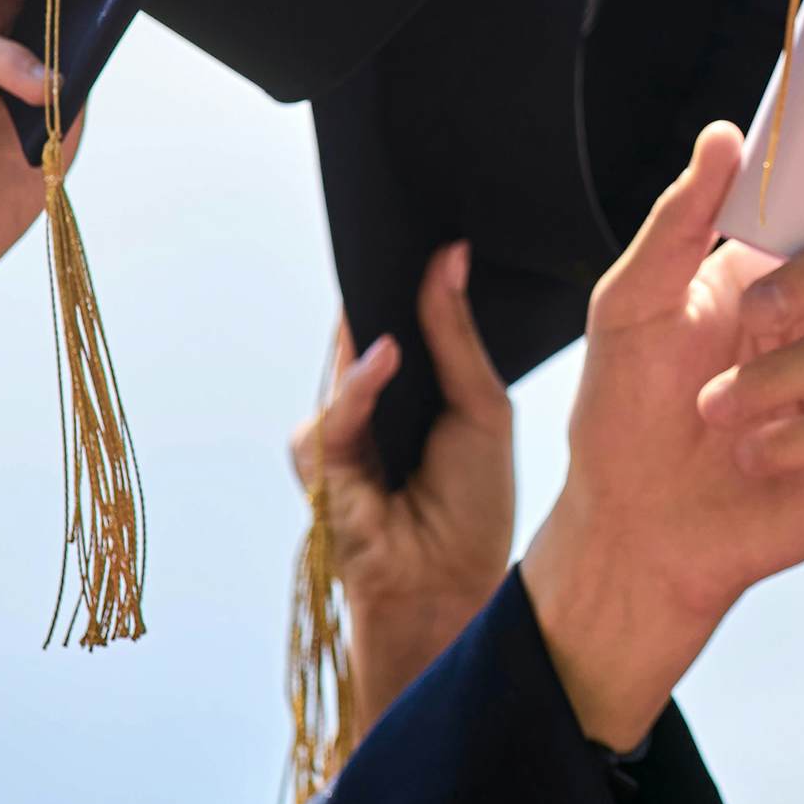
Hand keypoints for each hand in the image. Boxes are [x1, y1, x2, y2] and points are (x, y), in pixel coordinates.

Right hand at [290, 243, 519, 743]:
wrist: (450, 585)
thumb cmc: (472, 504)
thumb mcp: (480, 407)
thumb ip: (455, 336)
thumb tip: (448, 256)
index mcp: (412, 388)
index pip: (399, 317)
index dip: (406, 272)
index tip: (424, 218)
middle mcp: (369, 405)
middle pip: (365, 329)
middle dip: (380, 282)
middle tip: (402, 225)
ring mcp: (340, 432)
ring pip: (346, 362)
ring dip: (371, 323)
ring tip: (395, 269)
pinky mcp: (322, 464)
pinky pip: (337, 412)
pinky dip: (360, 386)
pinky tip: (386, 356)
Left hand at [519, 116, 803, 748]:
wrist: (625, 525)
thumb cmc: (626, 412)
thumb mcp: (630, 304)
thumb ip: (679, 220)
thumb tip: (723, 135)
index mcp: (777, 273)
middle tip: (753, 315)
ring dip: (776, 379)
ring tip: (714, 414)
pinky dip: (800, 438)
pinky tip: (751, 458)